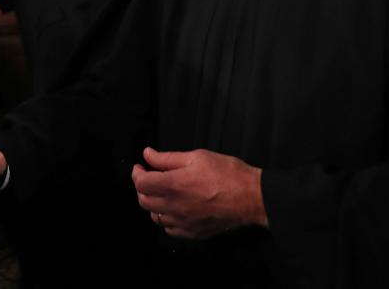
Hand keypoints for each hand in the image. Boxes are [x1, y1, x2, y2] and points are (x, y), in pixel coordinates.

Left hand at [131, 147, 265, 238]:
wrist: (251, 197)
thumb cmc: (227, 173)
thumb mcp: (197, 157)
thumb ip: (168, 158)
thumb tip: (147, 155)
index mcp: (173, 185)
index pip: (140, 183)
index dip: (136, 173)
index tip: (140, 167)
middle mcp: (174, 206)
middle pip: (143, 201)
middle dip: (142, 188)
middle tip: (150, 177)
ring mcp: (183, 223)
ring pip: (155, 217)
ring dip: (153, 204)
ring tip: (163, 193)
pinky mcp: (193, 233)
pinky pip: (170, 230)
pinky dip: (166, 219)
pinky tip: (174, 209)